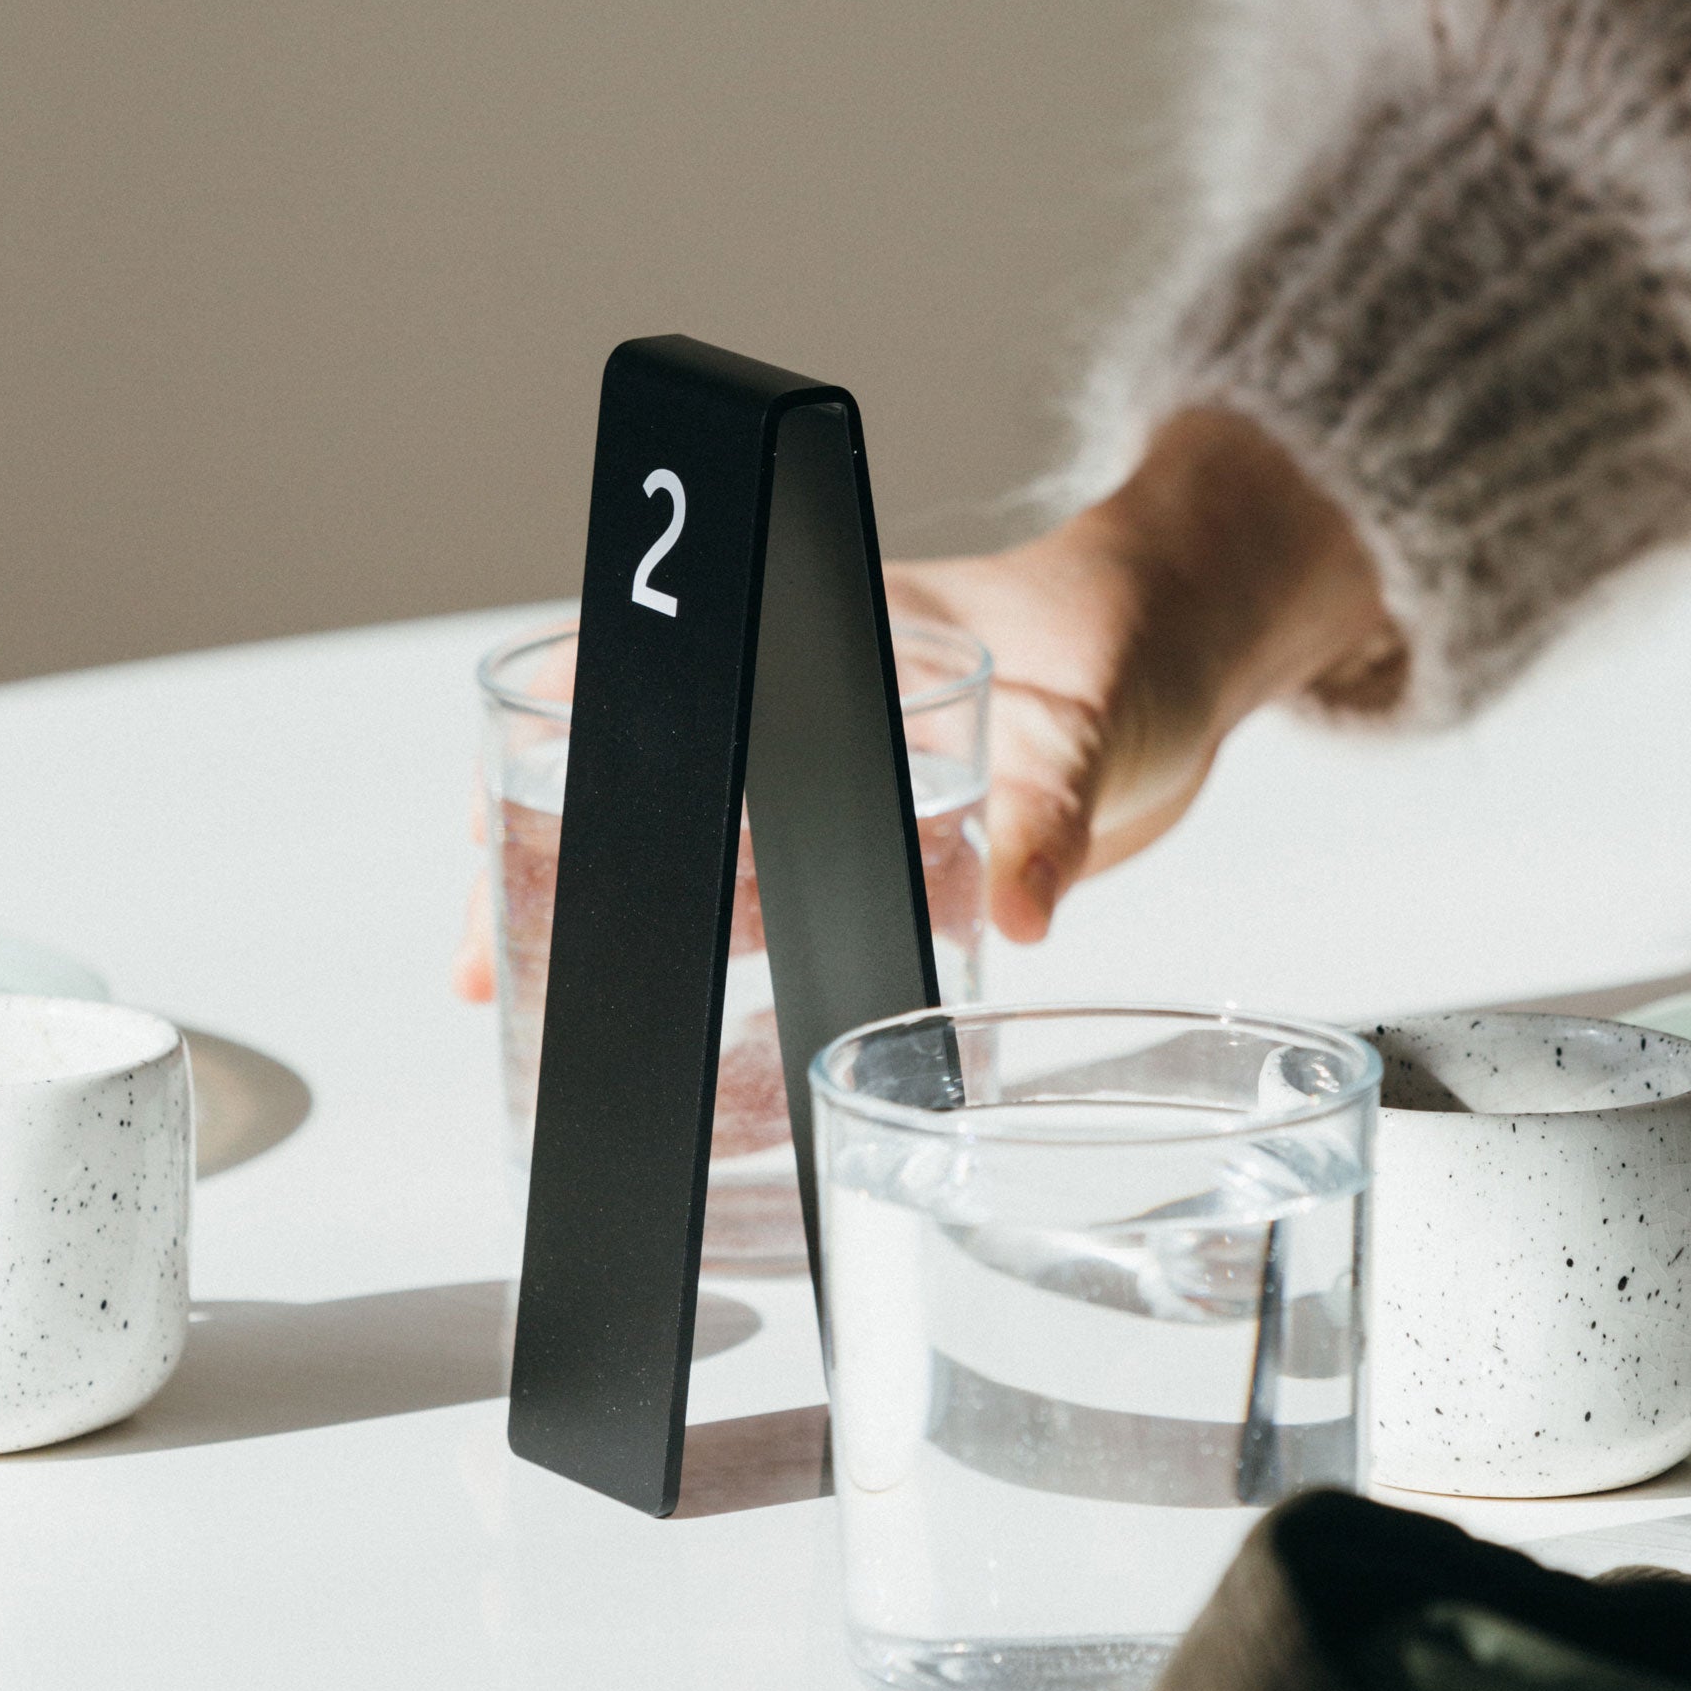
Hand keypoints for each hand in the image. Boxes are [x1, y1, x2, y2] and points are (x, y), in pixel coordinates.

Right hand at [452, 407, 1401, 994]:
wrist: (1199, 658)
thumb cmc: (1138, 635)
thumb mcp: (1091, 711)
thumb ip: (1049, 806)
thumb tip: (1017, 905)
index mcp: (825, 639)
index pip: (656, 680)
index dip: (558, 753)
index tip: (493, 825)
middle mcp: (816, 718)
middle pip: (658, 795)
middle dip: (567, 873)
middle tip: (491, 968)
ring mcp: (848, 790)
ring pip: (715, 874)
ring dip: (656, 946)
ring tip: (582, 1031)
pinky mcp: (894, 858)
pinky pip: (798, 922)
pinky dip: (753, 982)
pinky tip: (723, 1055)